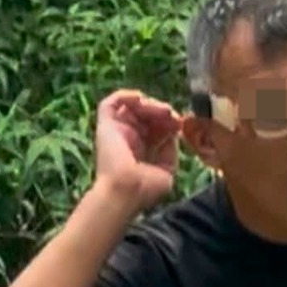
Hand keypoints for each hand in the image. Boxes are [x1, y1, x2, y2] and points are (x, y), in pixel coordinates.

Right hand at [92, 89, 181, 210]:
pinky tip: (141, 100)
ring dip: (150, 104)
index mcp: (142, 148)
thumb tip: (173, 132)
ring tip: (162, 110)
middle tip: (173, 115)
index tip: (181, 123)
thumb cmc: (146, 188)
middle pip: (146, 114)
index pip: (156, 126)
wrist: (126, 190)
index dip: (170, 121)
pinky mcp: (105, 125)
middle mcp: (128, 137)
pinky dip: (126, 95)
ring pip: (133, 106)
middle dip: (163, 111)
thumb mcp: (167, 169)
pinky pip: (111, 102)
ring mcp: (117, 130)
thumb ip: (170, 150)